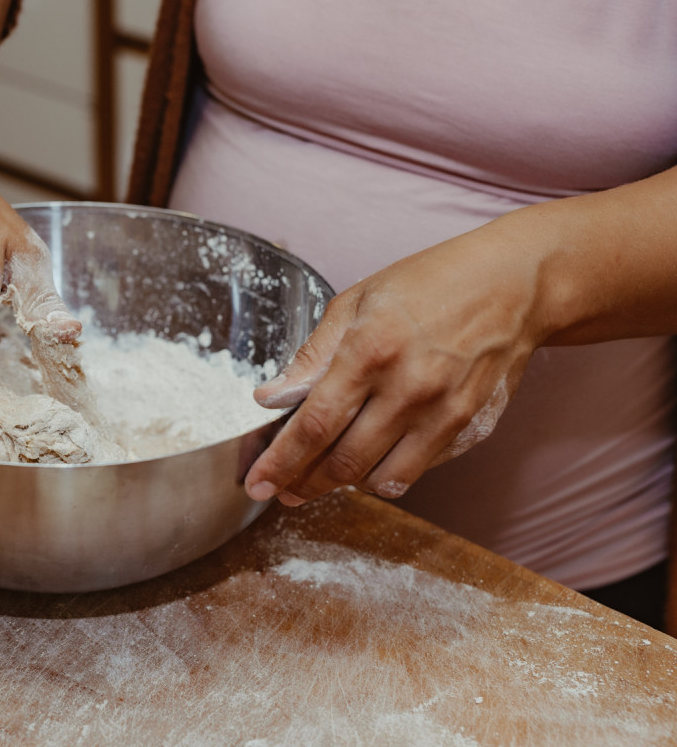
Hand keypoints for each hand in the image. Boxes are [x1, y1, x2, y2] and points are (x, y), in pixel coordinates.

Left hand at [244, 220, 546, 505]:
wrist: (515, 284)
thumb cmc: (429, 285)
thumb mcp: (357, 302)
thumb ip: (312, 355)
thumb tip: (271, 398)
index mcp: (371, 350)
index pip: (315, 424)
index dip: (281, 462)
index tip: (257, 483)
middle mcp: (410, 388)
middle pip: (344, 461)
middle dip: (305, 483)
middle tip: (284, 489)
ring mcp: (445, 413)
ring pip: (381, 478)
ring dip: (345, 485)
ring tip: (322, 477)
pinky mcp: (471, 429)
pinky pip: (418, 470)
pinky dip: (387, 473)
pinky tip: (371, 458)